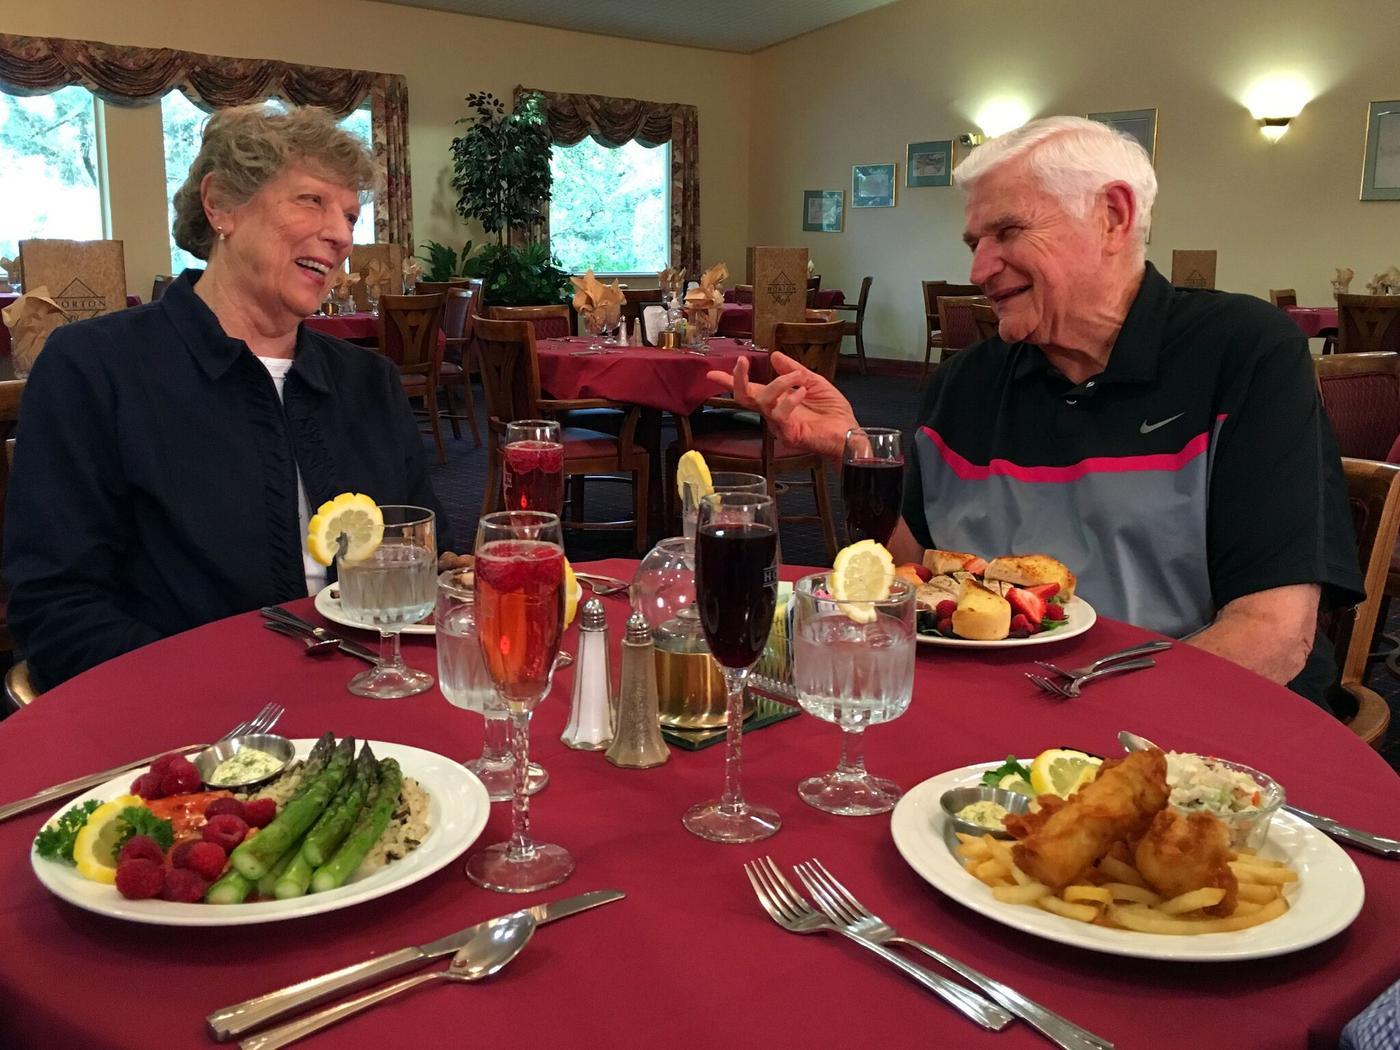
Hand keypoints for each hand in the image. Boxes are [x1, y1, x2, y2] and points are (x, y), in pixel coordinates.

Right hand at [706, 352, 857, 459]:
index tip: (711, 373)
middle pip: (744, 397)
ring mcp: (779, 425)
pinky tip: (803, 392)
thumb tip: (774, 355)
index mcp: (776, 401)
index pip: (749, 390)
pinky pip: (780, 415)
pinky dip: (790, 399)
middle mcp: (772, 413)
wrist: (848, 433)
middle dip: (739, 379)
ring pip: (764, 402)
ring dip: (780, 383)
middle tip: (742, 361)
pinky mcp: (789, 434)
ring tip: (799, 377)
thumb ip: (793, 370)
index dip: (730, 381)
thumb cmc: (832, 411)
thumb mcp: (813, 382)